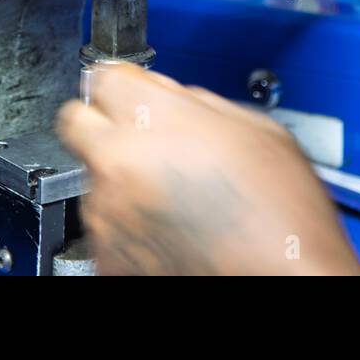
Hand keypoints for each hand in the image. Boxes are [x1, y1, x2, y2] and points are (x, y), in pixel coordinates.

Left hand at [57, 64, 359, 275]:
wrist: (280, 284)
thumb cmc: (281, 219)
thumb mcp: (256, 130)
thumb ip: (199, 103)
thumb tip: (172, 97)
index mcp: (154, 119)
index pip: (102, 75)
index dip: (125, 83)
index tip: (133, 91)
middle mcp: (118, 162)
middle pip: (77, 118)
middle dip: (104, 121)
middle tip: (138, 135)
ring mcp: (107, 212)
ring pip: (93, 174)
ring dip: (122, 177)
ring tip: (174, 195)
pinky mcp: (105, 254)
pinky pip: (104, 221)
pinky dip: (129, 221)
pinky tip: (170, 224)